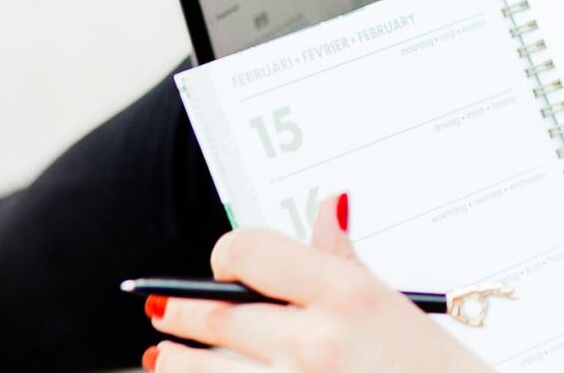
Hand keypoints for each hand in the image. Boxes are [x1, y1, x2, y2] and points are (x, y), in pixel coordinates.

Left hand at [144, 194, 491, 372]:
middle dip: (180, 309)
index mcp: (349, 296)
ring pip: (193, 368)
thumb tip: (328, 207)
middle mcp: (316, 343)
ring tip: (167, 356)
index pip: (249, 251)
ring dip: (174, 360)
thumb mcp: (400, 311)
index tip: (225, 266)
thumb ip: (347, 263)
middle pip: (213, 311)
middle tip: (162, 309)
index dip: (227, 255)